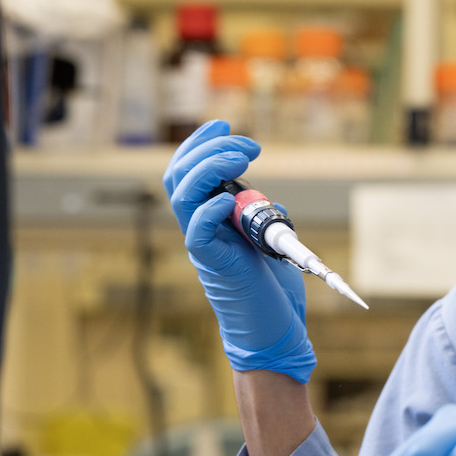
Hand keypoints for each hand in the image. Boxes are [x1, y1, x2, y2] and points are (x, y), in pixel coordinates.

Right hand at [162, 120, 315, 382]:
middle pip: (180, 175)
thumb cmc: (272, 291)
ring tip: (243, 158)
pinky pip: (196, 233)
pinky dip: (210, 210)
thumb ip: (263, 220)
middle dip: (209, 147)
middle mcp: (200, 228)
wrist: (274, 331)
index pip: (187, 171)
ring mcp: (204, 246)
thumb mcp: (270, 243)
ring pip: (182, 196)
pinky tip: (231, 198)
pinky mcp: (214, 265)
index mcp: (210, 218)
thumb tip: (269, 202)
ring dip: (211, 167)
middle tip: (248, 145)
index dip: (200, 143)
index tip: (225, 123)